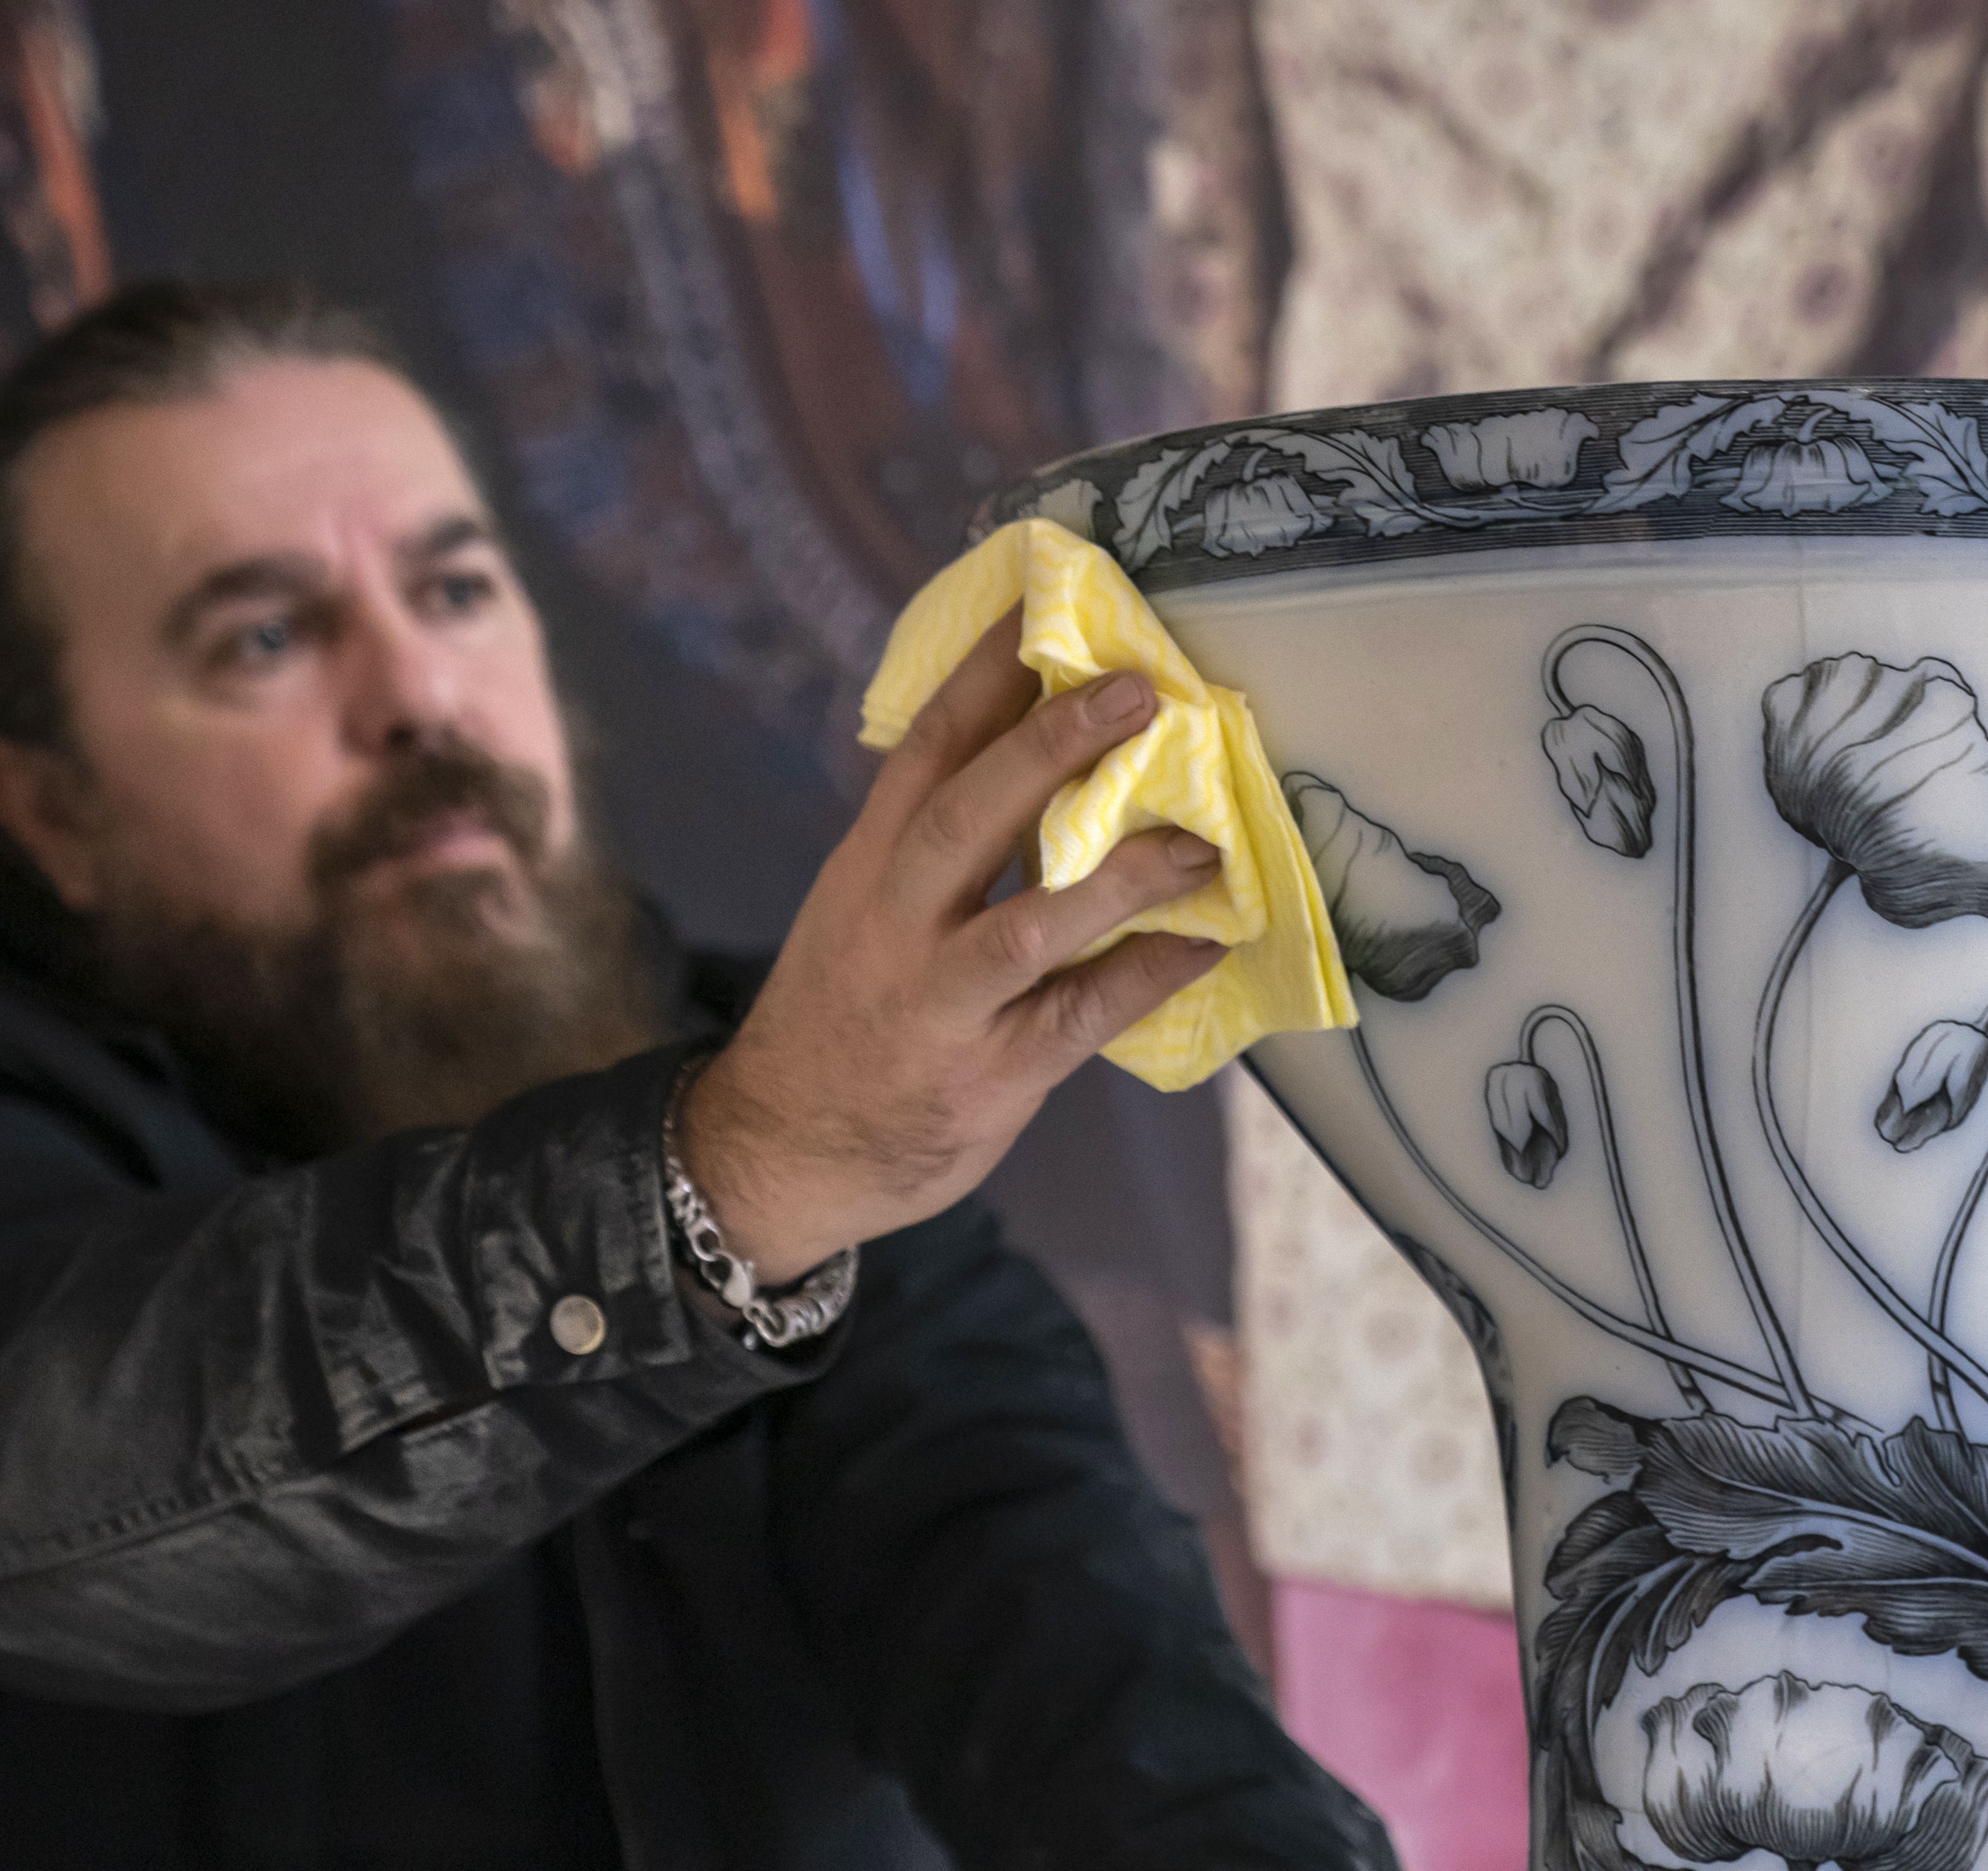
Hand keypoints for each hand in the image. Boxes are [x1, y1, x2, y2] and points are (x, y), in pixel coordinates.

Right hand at [674, 612, 1223, 1274]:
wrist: (779, 1152)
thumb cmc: (846, 1018)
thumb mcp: (863, 914)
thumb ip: (937, 847)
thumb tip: (1039, 757)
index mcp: (868, 867)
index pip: (925, 748)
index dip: (984, 670)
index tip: (1041, 599)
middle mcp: (897, 923)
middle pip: (971, 814)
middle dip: (1052, 746)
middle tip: (1135, 691)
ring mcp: (942, 1002)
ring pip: (1030, 923)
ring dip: (1121, 874)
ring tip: (1197, 838)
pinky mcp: (990, 1075)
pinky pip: (1081, 1017)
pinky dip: (1147, 977)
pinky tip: (1208, 943)